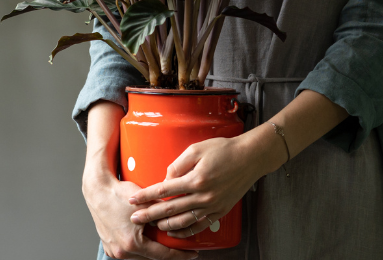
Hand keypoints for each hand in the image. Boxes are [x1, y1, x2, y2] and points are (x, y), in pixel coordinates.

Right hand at [82, 167, 199, 259]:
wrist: (97, 190)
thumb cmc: (119, 194)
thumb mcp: (147, 203)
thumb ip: (164, 214)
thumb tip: (183, 216)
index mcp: (132, 244)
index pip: (163, 255)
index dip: (180, 255)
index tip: (192, 254)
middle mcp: (122, 251)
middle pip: (151, 257)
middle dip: (166, 252)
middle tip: (180, 247)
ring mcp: (113, 250)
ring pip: (140, 255)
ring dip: (152, 250)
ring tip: (164, 241)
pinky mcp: (109, 246)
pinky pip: (129, 252)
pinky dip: (139, 247)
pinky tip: (146, 238)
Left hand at [127, 131, 279, 237]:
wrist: (250, 158)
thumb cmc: (223, 149)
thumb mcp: (197, 149)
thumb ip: (178, 165)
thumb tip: (166, 179)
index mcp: (195, 179)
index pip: (163, 190)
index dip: (146, 195)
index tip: (133, 200)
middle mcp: (203, 196)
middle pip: (170, 209)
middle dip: (149, 214)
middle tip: (135, 219)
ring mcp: (212, 206)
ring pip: (184, 221)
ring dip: (166, 225)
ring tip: (153, 226)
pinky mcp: (220, 211)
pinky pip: (200, 226)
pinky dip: (186, 231)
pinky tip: (176, 232)